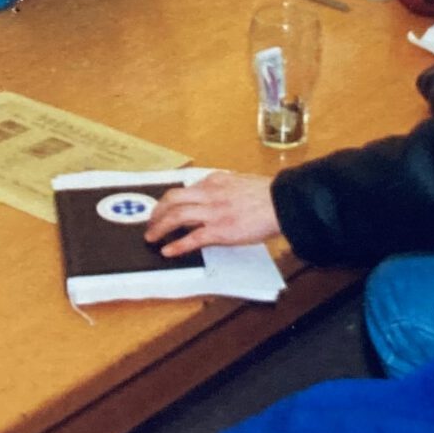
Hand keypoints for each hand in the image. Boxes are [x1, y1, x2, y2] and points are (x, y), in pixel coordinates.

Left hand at [146, 171, 279, 257]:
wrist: (282, 202)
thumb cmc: (268, 194)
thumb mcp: (241, 183)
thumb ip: (225, 188)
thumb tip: (217, 194)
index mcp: (215, 181)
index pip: (185, 189)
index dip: (170, 200)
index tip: (164, 207)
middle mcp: (210, 194)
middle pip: (172, 198)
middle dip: (157, 211)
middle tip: (151, 222)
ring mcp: (213, 212)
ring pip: (176, 216)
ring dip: (160, 227)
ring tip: (151, 237)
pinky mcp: (220, 230)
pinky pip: (192, 238)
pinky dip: (177, 245)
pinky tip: (168, 251)